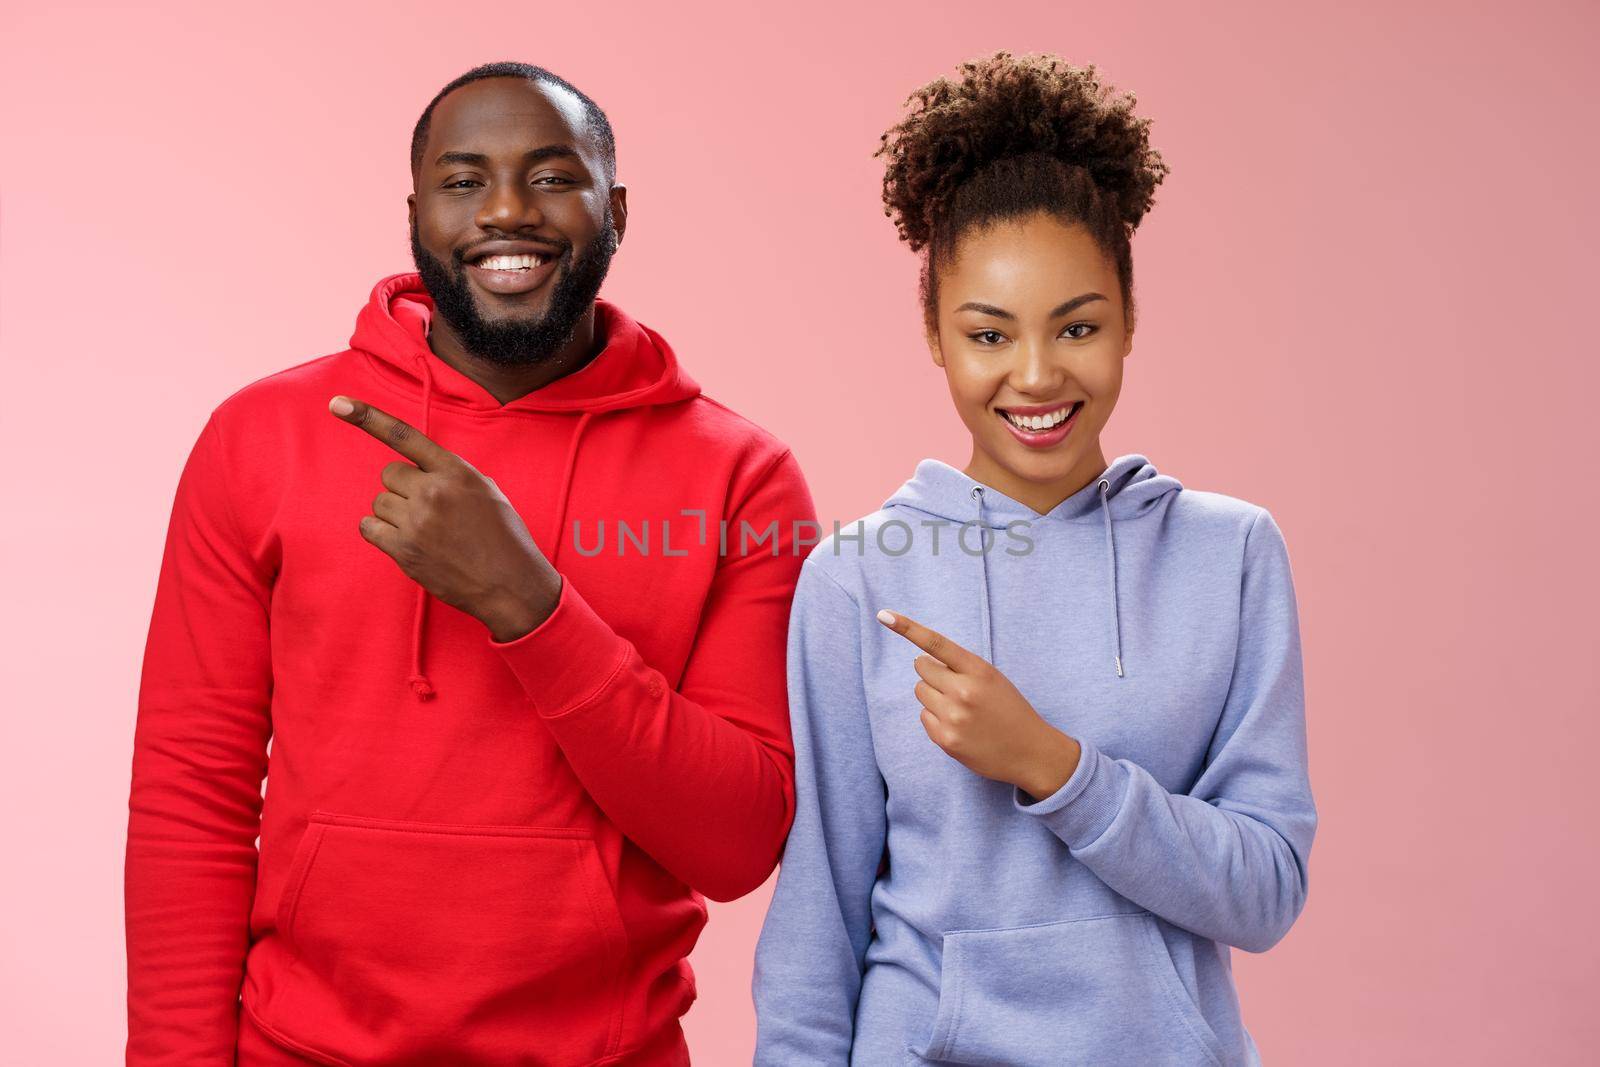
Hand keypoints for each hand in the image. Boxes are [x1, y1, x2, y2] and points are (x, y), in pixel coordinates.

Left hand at [328, 394, 561, 641]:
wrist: (511, 584)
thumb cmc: (503, 537)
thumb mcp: (487, 491)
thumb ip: (453, 474)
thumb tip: (422, 469)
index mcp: (456, 472)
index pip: (405, 436)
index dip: (369, 417)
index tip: (338, 403)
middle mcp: (434, 492)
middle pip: (389, 475)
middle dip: (403, 489)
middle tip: (428, 509)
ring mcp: (417, 522)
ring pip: (379, 502)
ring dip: (395, 513)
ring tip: (424, 530)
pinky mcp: (404, 550)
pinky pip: (369, 528)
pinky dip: (381, 533)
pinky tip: (406, 542)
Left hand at [877, 609, 1080, 801]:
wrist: (1030, 751)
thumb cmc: (1009, 710)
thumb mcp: (992, 679)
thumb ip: (961, 668)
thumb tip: (921, 662)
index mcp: (979, 670)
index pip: (937, 643)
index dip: (908, 628)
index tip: (884, 615)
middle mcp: (964, 691)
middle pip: (922, 668)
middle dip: (932, 673)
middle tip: (954, 685)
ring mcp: (953, 717)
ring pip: (920, 692)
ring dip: (933, 695)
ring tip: (960, 708)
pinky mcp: (946, 740)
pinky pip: (924, 717)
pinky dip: (936, 718)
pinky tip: (959, 725)